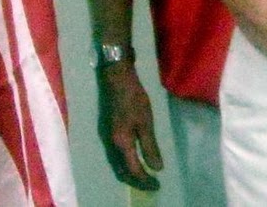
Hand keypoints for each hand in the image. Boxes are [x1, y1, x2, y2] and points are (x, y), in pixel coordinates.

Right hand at [94, 62, 162, 189]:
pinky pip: (117, 155)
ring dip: (132, 172)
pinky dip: (127, 163)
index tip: (157, 185)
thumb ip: (150, 146)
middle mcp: (112, 144)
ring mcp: (108, 138)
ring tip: (147, 175)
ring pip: (118, 164)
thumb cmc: (133, 99)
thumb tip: (157, 168)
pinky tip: (137, 159)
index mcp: (121, 143)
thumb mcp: (146, 122)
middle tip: (152, 184)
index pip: (133, 170)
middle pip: (122, 171)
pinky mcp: (110, 132)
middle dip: (137, 180)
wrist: (117, 79)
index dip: (145, 180)